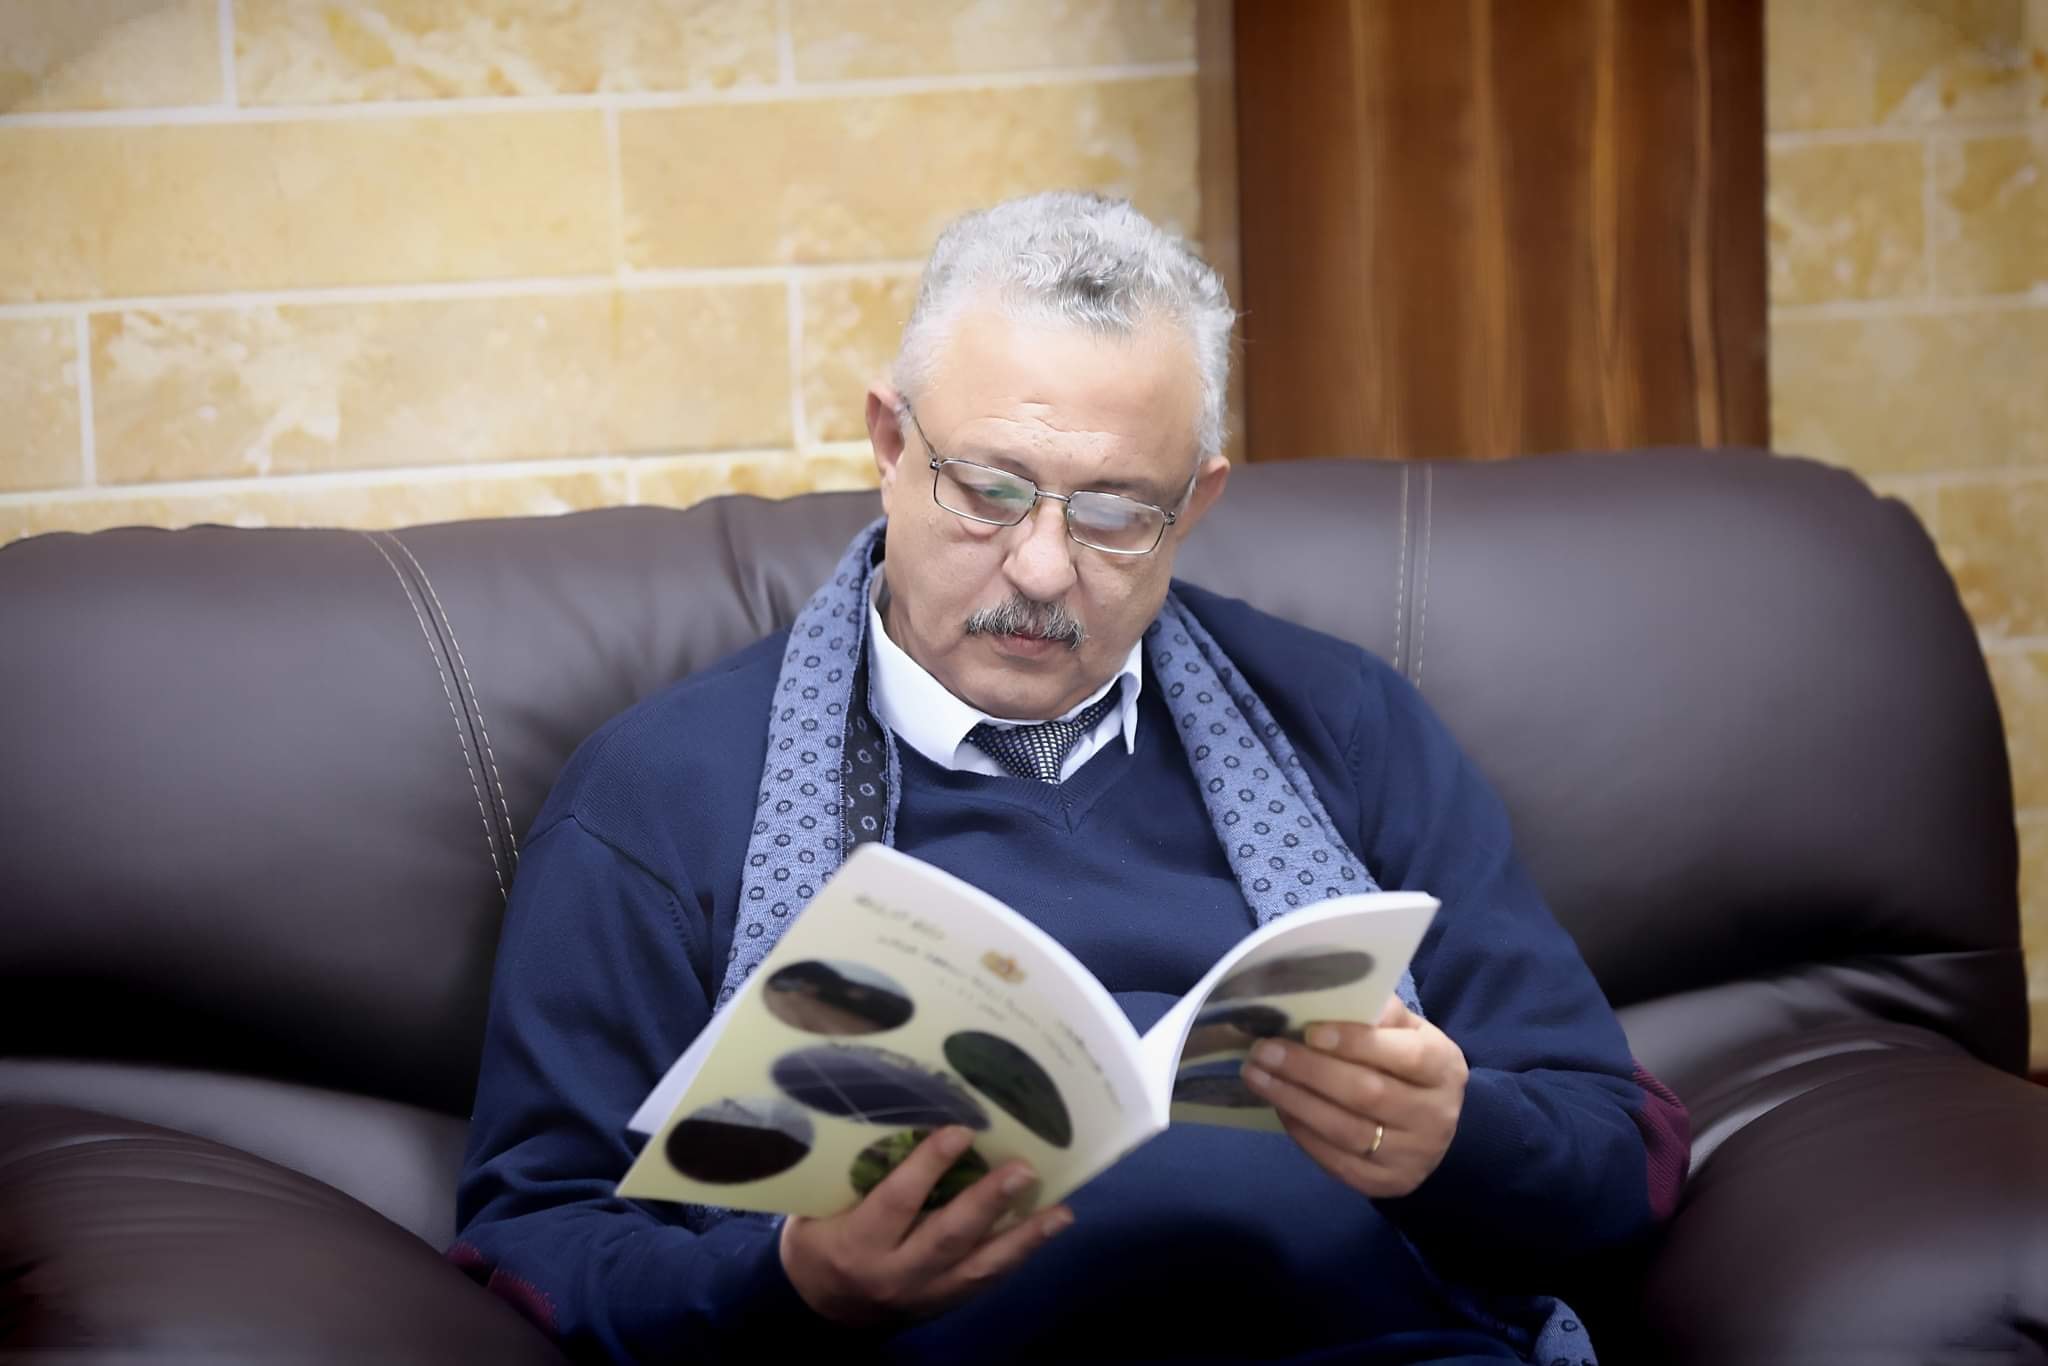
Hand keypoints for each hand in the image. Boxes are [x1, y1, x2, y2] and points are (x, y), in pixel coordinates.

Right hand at [779, 1125, 1073, 1325]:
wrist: (819, 1315)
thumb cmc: (818, 1245)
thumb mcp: (816, 1211)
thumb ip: (854, 1177)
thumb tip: (894, 1117)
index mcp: (858, 1242)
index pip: (897, 1201)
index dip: (929, 1165)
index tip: (961, 1130)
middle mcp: (896, 1271)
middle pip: (948, 1235)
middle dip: (989, 1202)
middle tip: (1024, 1170)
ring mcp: (925, 1293)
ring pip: (979, 1266)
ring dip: (1023, 1238)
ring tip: (1060, 1212)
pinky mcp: (944, 1303)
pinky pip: (985, 1280)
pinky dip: (1017, 1255)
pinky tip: (1045, 1231)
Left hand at [1240, 996, 1466, 1198]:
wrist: (1437, 1130)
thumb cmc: (1411, 1067)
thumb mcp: (1409, 1032)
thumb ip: (1379, 1013)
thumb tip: (1330, 992)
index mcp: (1443, 1067)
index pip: (1405, 1055)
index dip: (1356, 1042)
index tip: (1310, 1030)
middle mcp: (1433, 1115)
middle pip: (1366, 1094)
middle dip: (1308, 1071)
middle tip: (1264, 1051)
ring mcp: (1411, 1155)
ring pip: (1345, 1130)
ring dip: (1294, 1101)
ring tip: (1257, 1076)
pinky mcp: (1387, 1183)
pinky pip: (1336, 1160)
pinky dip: (1302, 1132)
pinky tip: (1279, 1107)